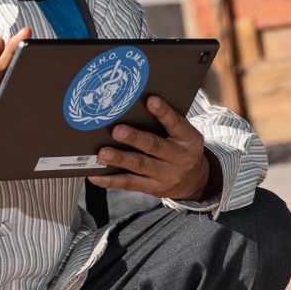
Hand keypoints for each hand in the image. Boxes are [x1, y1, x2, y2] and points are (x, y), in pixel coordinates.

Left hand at [88, 95, 214, 200]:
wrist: (195, 180)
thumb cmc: (182, 148)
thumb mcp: (184, 134)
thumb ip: (166, 123)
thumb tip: (134, 107)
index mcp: (189, 139)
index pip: (176, 123)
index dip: (164, 112)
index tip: (151, 101)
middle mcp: (181, 158)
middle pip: (155, 146)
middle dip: (135, 138)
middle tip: (117, 131)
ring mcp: (167, 176)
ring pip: (141, 166)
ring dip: (120, 159)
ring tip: (103, 153)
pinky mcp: (153, 188)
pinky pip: (130, 184)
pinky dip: (111, 180)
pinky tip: (95, 175)